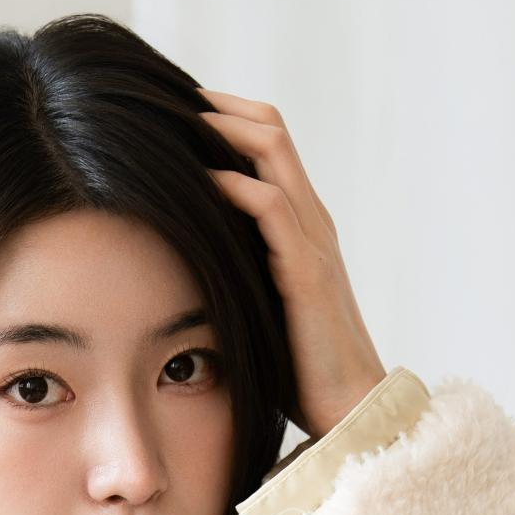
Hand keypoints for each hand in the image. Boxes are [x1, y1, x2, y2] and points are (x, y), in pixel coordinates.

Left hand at [196, 87, 387, 440]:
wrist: (349, 414)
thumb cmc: (298, 370)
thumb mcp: (257, 304)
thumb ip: (234, 272)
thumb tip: (178, 259)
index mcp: (303, 225)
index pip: (268, 144)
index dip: (225, 117)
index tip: (174, 113)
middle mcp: (313, 221)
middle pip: (271, 130)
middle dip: (218, 107)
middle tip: (165, 100)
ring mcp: (313, 242)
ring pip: (274, 154)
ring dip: (223, 130)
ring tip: (176, 121)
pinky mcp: (306, 274)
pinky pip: (273, 210)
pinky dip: (235, 186)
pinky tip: (199, 181)